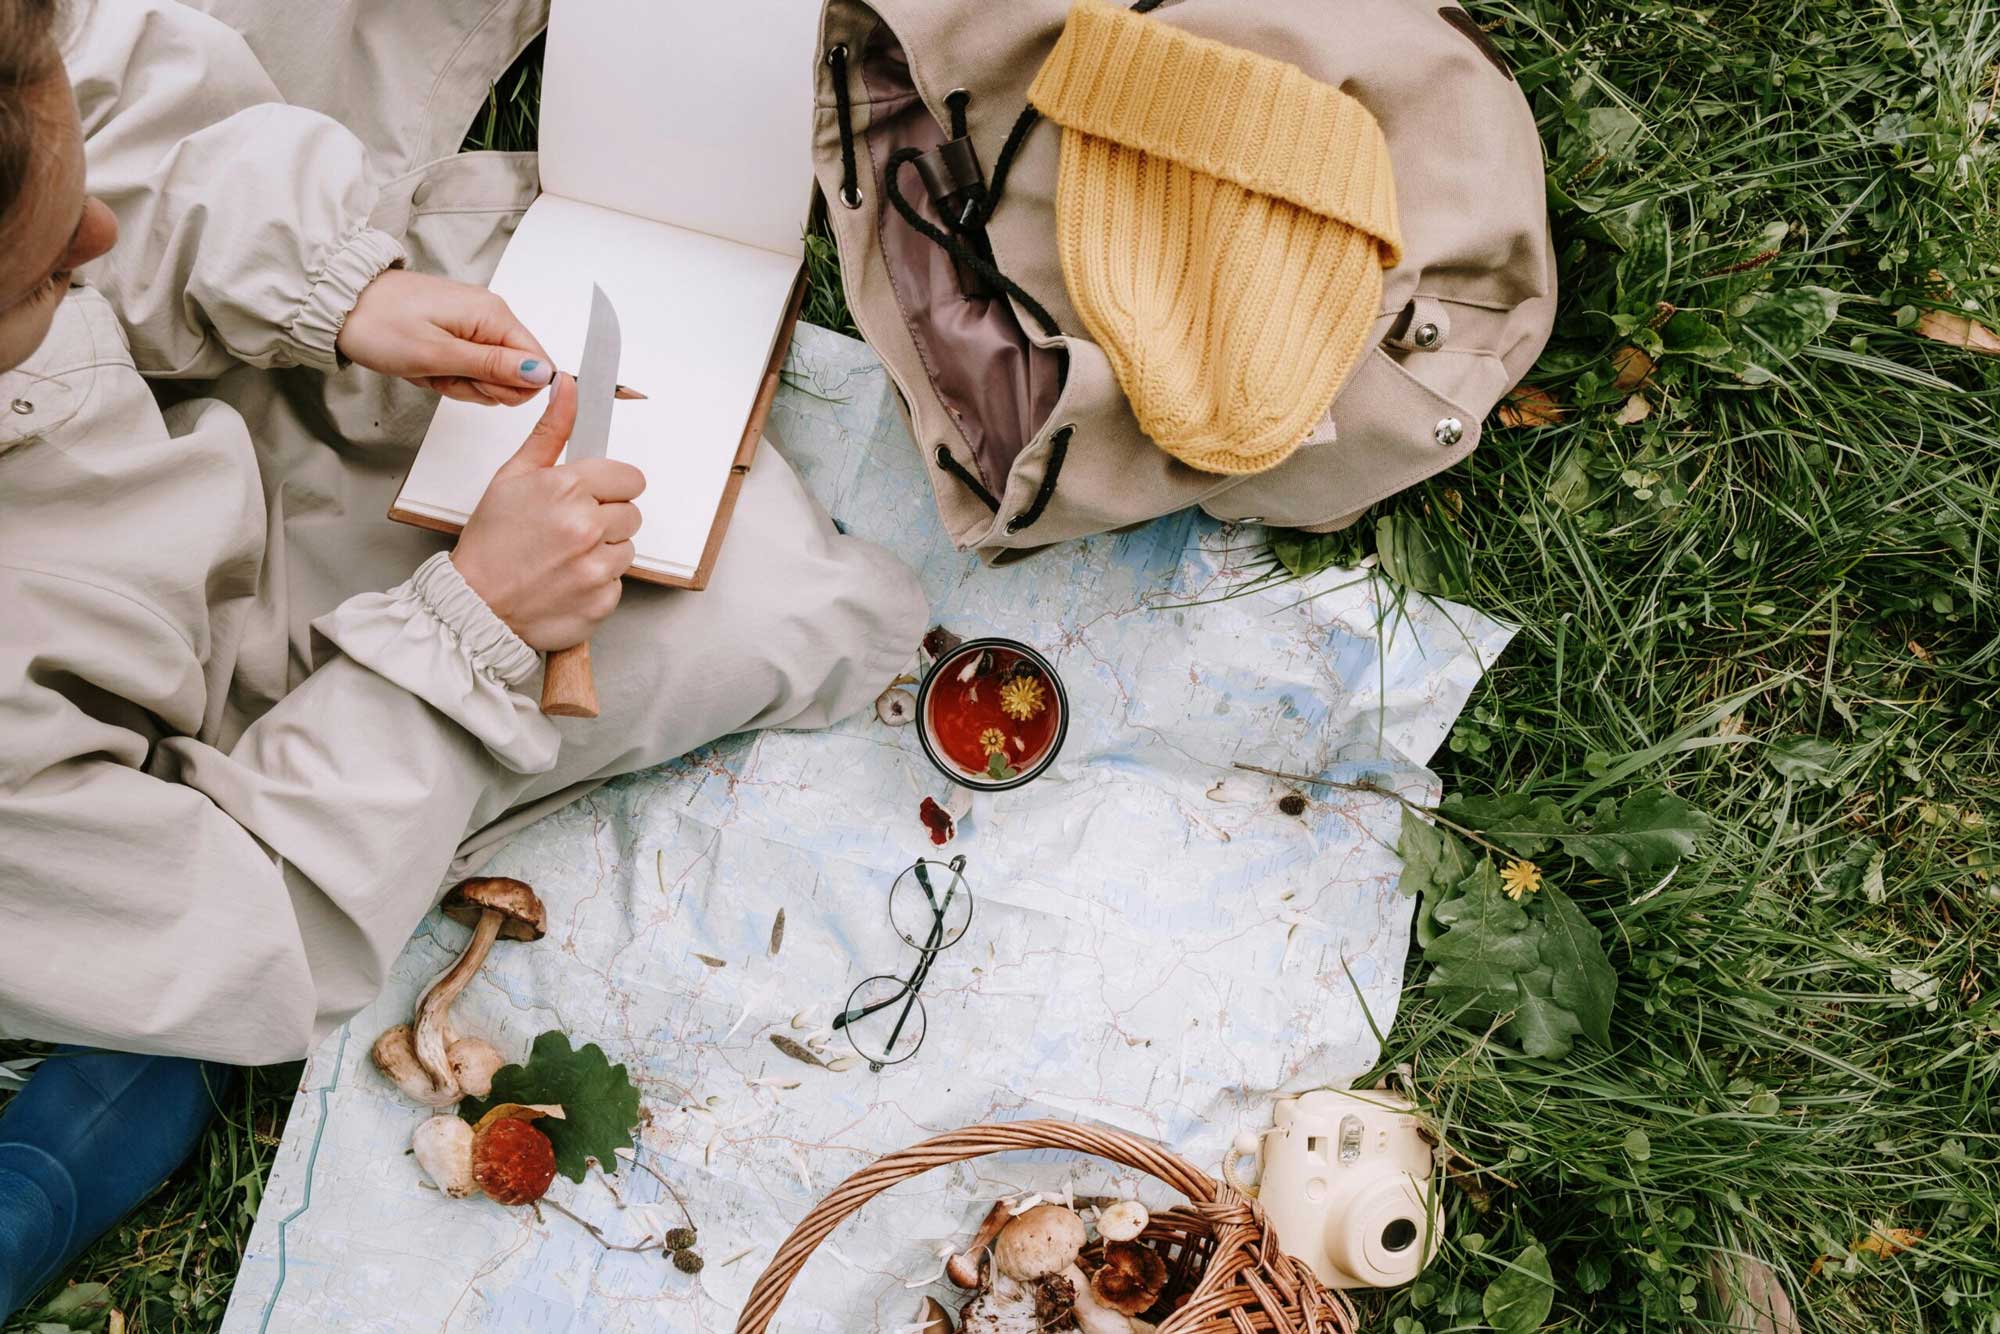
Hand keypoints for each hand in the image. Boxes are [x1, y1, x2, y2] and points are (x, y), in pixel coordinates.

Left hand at [337, 269, 556, 405]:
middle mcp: (490, 314)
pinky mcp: (458, 328)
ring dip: (458, 381)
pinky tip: (426, 364)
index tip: (474, 383)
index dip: (510, 387)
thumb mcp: (438, 354)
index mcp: (493, 315)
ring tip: (429, 367)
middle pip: (513, 372)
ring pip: (489, 373)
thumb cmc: (380, 324)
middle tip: (444, 374)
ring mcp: (473, 321)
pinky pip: (469, 364)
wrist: (341, 304)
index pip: (538, 364)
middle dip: (479, 386)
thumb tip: (542, 374)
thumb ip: (495, 366)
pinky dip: (447, 372)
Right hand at [450, 375, 646, 649]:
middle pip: (632, 513)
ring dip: (603, 552)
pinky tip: (566, 581)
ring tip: (564, 556)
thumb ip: (550, 431)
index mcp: (568, 489)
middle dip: (607, 519)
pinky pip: (617, 583)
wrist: (475, 605)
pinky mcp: (602, 601)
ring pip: (627, 548)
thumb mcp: (513, 476)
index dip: (611, 486)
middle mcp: (587, 526)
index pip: (630, 478)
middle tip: (569, 530)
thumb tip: (569, 387)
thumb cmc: (490, 543)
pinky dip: (596, 584)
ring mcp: (597, 567)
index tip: (593, 495)